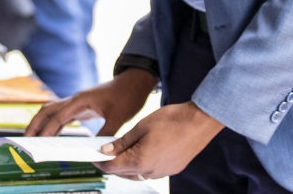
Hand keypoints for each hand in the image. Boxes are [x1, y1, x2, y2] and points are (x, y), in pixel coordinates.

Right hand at [27, 68, 156, 137]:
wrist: (134, 82)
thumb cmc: (127, 95)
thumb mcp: (119, 116)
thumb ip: (106, 133)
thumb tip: (97, 151)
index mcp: (81, 100)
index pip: (58, 117)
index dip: (46, 131)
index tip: (37, 143)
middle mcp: (75, 100)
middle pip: (47, 111)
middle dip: (35, 125)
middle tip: (25, 140)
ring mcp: (77, 102)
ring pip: (52, 112)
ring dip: (41, 124)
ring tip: (32, 140)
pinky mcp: (81, 106)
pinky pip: (62, 115)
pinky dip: (53, 125)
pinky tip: (50, 136)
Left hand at [96, 102, 223, 180]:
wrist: (200, 121)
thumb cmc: (171, 120)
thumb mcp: (142, 126)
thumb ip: (122, 142)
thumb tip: (106, 151)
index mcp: (140, 161)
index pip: (112, 167)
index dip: (100, 161)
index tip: (92, 155)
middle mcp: (151, 171)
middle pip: (123, 173)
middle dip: (112, 163)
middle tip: (104, 151)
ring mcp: (163, 172)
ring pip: (137, 174)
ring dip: (127, 165)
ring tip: (121, 151)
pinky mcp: (173, 169)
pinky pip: (151, 171)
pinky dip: (141, 164)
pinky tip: (141, 152)